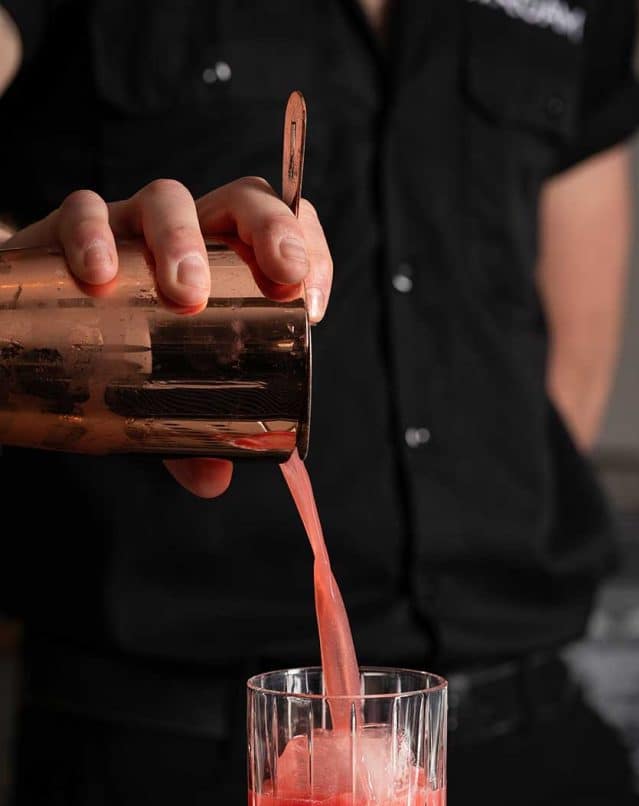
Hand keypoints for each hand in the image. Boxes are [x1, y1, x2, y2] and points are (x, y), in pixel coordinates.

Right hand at [2, 177, 332, 496]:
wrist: (33, 339)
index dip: (311, 250)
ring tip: (182, 295)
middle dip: (269, 229)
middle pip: (240, 200)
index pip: (282, 231)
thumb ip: (189, 438)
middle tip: (278, 276)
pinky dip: (93, 236)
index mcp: (225, 268)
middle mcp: (185, 238)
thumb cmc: (118, 360)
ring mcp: (129, 228)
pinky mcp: (67, 231)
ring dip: (183, 239)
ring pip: (167, 200)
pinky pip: (83, 212)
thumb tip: (212, 480)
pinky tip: (98, 276)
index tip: (313, 302)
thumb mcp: (161, 401)